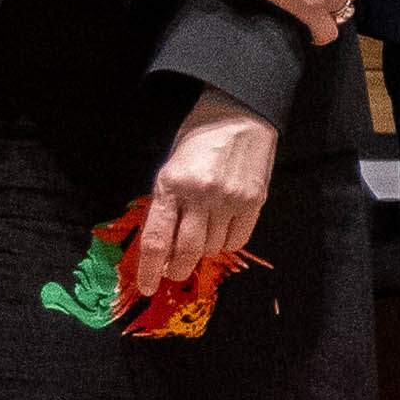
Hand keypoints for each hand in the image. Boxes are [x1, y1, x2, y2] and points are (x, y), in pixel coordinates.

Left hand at [129, 91, 277, 297]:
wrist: (239, 114)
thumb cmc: (198, 139)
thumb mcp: (171, 169)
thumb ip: (167, 205)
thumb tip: (164, 246)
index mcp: (171, 185)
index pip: (157, 240)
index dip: (149, 270)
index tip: (146, 286)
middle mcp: (200, 195)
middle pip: (186, 251)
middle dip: (177, 269)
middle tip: (174, 271)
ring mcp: (230, 199)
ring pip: (212, 248)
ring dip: (203, 250)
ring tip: (202, 234)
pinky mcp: (254, 201)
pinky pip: (238, 240)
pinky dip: (227, 243)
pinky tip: (222, 230)